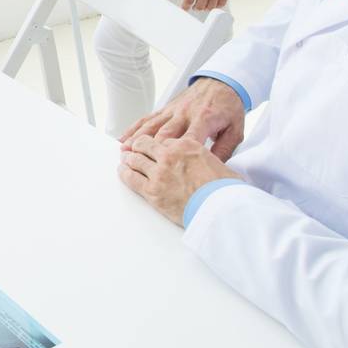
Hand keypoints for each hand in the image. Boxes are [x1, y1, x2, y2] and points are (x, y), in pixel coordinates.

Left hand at [118, 133, 241, 225]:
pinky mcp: (152, 190)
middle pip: (145, 144)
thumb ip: (207, 157)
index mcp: (188, 145)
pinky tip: (122, 170)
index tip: (155, 146)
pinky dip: (124, 172)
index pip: (166, 139)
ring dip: (128, 157)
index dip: (159, 143)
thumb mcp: (219, 163)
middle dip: (138, 145)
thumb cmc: (225, 189)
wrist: (221, 208)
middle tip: (134, 148)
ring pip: (135, 158)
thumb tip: (205, 163)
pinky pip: (131, 177)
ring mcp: (159, 172)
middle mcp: (170, 154)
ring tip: (125, 158)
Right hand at [120, 77, 245, 159]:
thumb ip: (224, 150)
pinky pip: (147, 118)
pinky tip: (124, 137)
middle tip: (138, 163)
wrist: (222, 83)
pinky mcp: (166, 108)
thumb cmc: (228, 107)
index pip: (187, 140)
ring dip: (137, 139)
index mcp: (203, 119)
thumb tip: (214, 169)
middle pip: (164, 133)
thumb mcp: (235, 130)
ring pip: (151, 125)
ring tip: (125, 151)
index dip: (176, 155)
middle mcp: (184, 114)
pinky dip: (134, 128)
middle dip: (150, 149)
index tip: (166, 170)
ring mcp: (173, 110)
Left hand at [181, 0, 237, 11]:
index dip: (185, 6)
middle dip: (195, 7)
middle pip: (199, 6)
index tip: (185, 8)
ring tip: (204, 5)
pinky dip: (217, 5)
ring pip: (210, 7)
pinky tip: (215, 3)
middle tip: (195, 6)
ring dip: (206, 7)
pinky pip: (221, 4)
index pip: (188, 1)